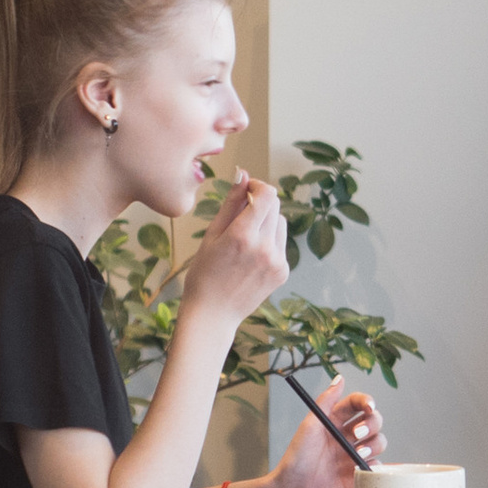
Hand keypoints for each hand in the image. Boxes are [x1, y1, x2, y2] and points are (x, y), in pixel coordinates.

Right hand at [180, 170, 287, 327]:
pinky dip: (269, 241)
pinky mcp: (283, 271)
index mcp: (242, 235)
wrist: (213, 313)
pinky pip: (280, 243)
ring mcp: (277, 261)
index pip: (267, 195)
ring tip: (244, 237)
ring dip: (266, 221)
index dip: (258, 186)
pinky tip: (250, 255)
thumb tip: (243, 174)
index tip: (248, 189)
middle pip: (275, 206)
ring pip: (280, 223)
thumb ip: (231, 203)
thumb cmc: (204, 273)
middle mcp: (264, 247)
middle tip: (241, 213)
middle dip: (261, 202)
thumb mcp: (212, 235)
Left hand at [272, 381, 385, 487]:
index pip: (357, 404)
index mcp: (333, 422)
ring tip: (358, 456)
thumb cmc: (296, 460)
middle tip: (357, 435)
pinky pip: (377, 465)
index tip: (369, 407)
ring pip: (378, 442)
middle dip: (371, 425)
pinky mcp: (356, 475)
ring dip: (374, 445)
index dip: (366, 402)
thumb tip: (340, 378)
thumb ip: (326, 401)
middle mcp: (345, 436)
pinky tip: (362, 468)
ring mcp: (351, 455)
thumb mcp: (310, 425)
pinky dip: (375, 465)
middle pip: (372, 421)